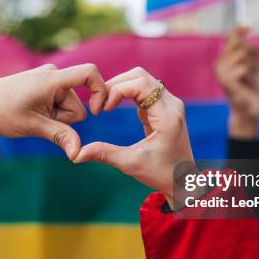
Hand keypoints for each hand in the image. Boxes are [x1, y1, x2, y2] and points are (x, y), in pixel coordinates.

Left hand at [0, 63, 107, 159]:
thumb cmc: (2, 113)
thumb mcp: (33, 127)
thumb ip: (61, 137)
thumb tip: (78, 154)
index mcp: (52, 79)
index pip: (89, 73)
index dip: (101, 91)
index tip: (97, 112)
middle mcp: (53, 74)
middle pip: (78, 104)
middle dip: (65, 119)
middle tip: (39, 120)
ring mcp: (48, 79)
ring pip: (69, 107)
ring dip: (56, 118)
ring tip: (33, 116)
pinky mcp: (44, 85)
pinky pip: (59, 103)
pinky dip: (51, 113)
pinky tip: (32, 114)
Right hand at [73, 67, 194, 208]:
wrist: (182, 181)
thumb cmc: (160, 174)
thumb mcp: (131, 164)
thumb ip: (104, 154)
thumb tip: (76, 155)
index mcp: (167, 115)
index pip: (141, 84)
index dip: (117, 90)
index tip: (104, 109)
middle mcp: (172, 104)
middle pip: (140, 76)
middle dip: (116, 85)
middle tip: (100, 104)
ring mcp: (169, 104)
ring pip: (141, 80)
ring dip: (120, 87)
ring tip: (105, 105)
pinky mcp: (164, 107)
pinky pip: (143, 90)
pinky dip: (126, 94)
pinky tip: (114, 107)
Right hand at [214, 27, 258, 138]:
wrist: (252, 110)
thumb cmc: (254, 91)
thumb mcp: (256, 68)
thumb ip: (251, 54)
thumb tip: (246, 38)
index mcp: (226, 60)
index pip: (231, 40)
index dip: (239, 30)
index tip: (249, 24)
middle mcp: (220, 64)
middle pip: (238, 43)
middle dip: (251, 54)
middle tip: (253, 70)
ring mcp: (221, 72)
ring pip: (243, 54)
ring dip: (251, 66)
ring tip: (249, 79)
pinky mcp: (224, 80)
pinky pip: (243, 66)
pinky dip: (249, 73)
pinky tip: (245, 82)